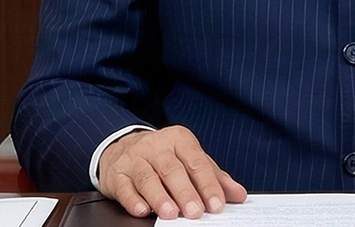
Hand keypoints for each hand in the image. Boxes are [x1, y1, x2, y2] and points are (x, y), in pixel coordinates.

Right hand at [97, 125, 247, 219]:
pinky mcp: (116, 174)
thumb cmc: (163, 157)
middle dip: (185, 192)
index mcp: (179, 140)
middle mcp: (156, 146)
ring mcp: (134, 159)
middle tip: (196, 212)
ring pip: (147, 177)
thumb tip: (238, 195)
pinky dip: (133, 200)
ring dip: (159, 197)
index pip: (197, 162)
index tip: (216, 204)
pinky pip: (124, 187)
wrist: (121, 147)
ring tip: (170, 213)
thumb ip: (213, 176)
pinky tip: (142, 211)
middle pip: (172, 170)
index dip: (207, 184)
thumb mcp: (189, 160)